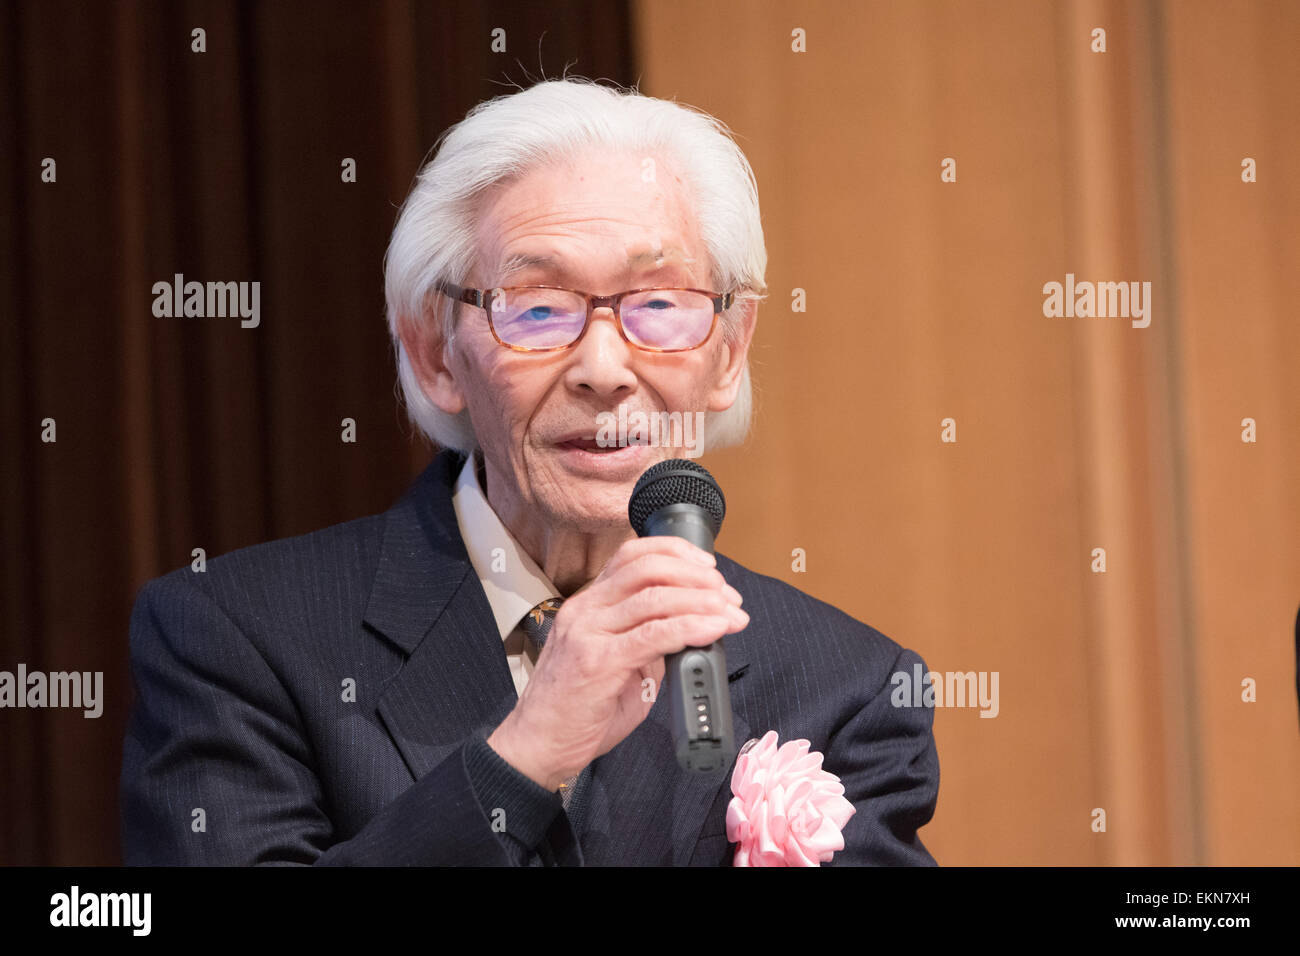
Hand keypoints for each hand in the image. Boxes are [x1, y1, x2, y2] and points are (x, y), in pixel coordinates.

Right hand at [487, 535, 747, 790]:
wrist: (536, 746)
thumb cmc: (574, 711)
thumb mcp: (613, 664)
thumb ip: (645, 644)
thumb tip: (688, 633)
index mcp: (588, 605)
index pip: (632, 555)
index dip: (676, 553)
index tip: (708, 567)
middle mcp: (585, 610)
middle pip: (647, 567)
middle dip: (697, 575)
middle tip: (727, 595)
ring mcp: (588, 633)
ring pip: (655, 596)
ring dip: (703, 600)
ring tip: (731, 613)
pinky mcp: (598, 662)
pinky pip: (653, 634)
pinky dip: (691, 627)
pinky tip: (714, 630)